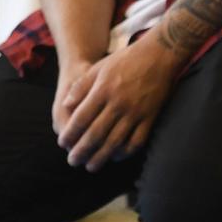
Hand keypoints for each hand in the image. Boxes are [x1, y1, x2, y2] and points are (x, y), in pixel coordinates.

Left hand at [54, 28, 179, 170]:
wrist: (159, 55)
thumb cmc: (125, 60)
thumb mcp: (99, 67)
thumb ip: (81, 87)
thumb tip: (66, 105)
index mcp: (102, 90)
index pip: (81, 118)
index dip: (71, 133)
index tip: (63, 143)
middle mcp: (117, 104)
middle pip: (96, 134)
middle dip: (82, 150)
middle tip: (72, 161)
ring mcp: (135, 112)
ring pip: (115, 142)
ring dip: (101, 157)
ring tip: (91, 166)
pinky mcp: (150, 118)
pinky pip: (137, 141)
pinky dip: (125, 152)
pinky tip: (116, 157)